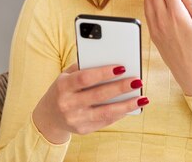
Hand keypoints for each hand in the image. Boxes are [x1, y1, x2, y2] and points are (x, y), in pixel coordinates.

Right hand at [32, 63, 147, 143]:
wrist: (49, 116)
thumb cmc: (63, 89)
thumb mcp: (66, 76)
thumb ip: (83, 67)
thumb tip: (110, 60)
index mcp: (63, 86)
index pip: (84, 78)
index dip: (103, 73)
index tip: (121, 67)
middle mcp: (67, 104)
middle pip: (98, 95)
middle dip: (120, 88)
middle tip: (137, 81)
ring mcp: (75, 119)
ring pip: (105, 112)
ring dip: (126, 105)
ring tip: (142, 98)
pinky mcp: (83, 130)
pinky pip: (105, 121)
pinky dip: (120, 113)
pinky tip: (131, 106)